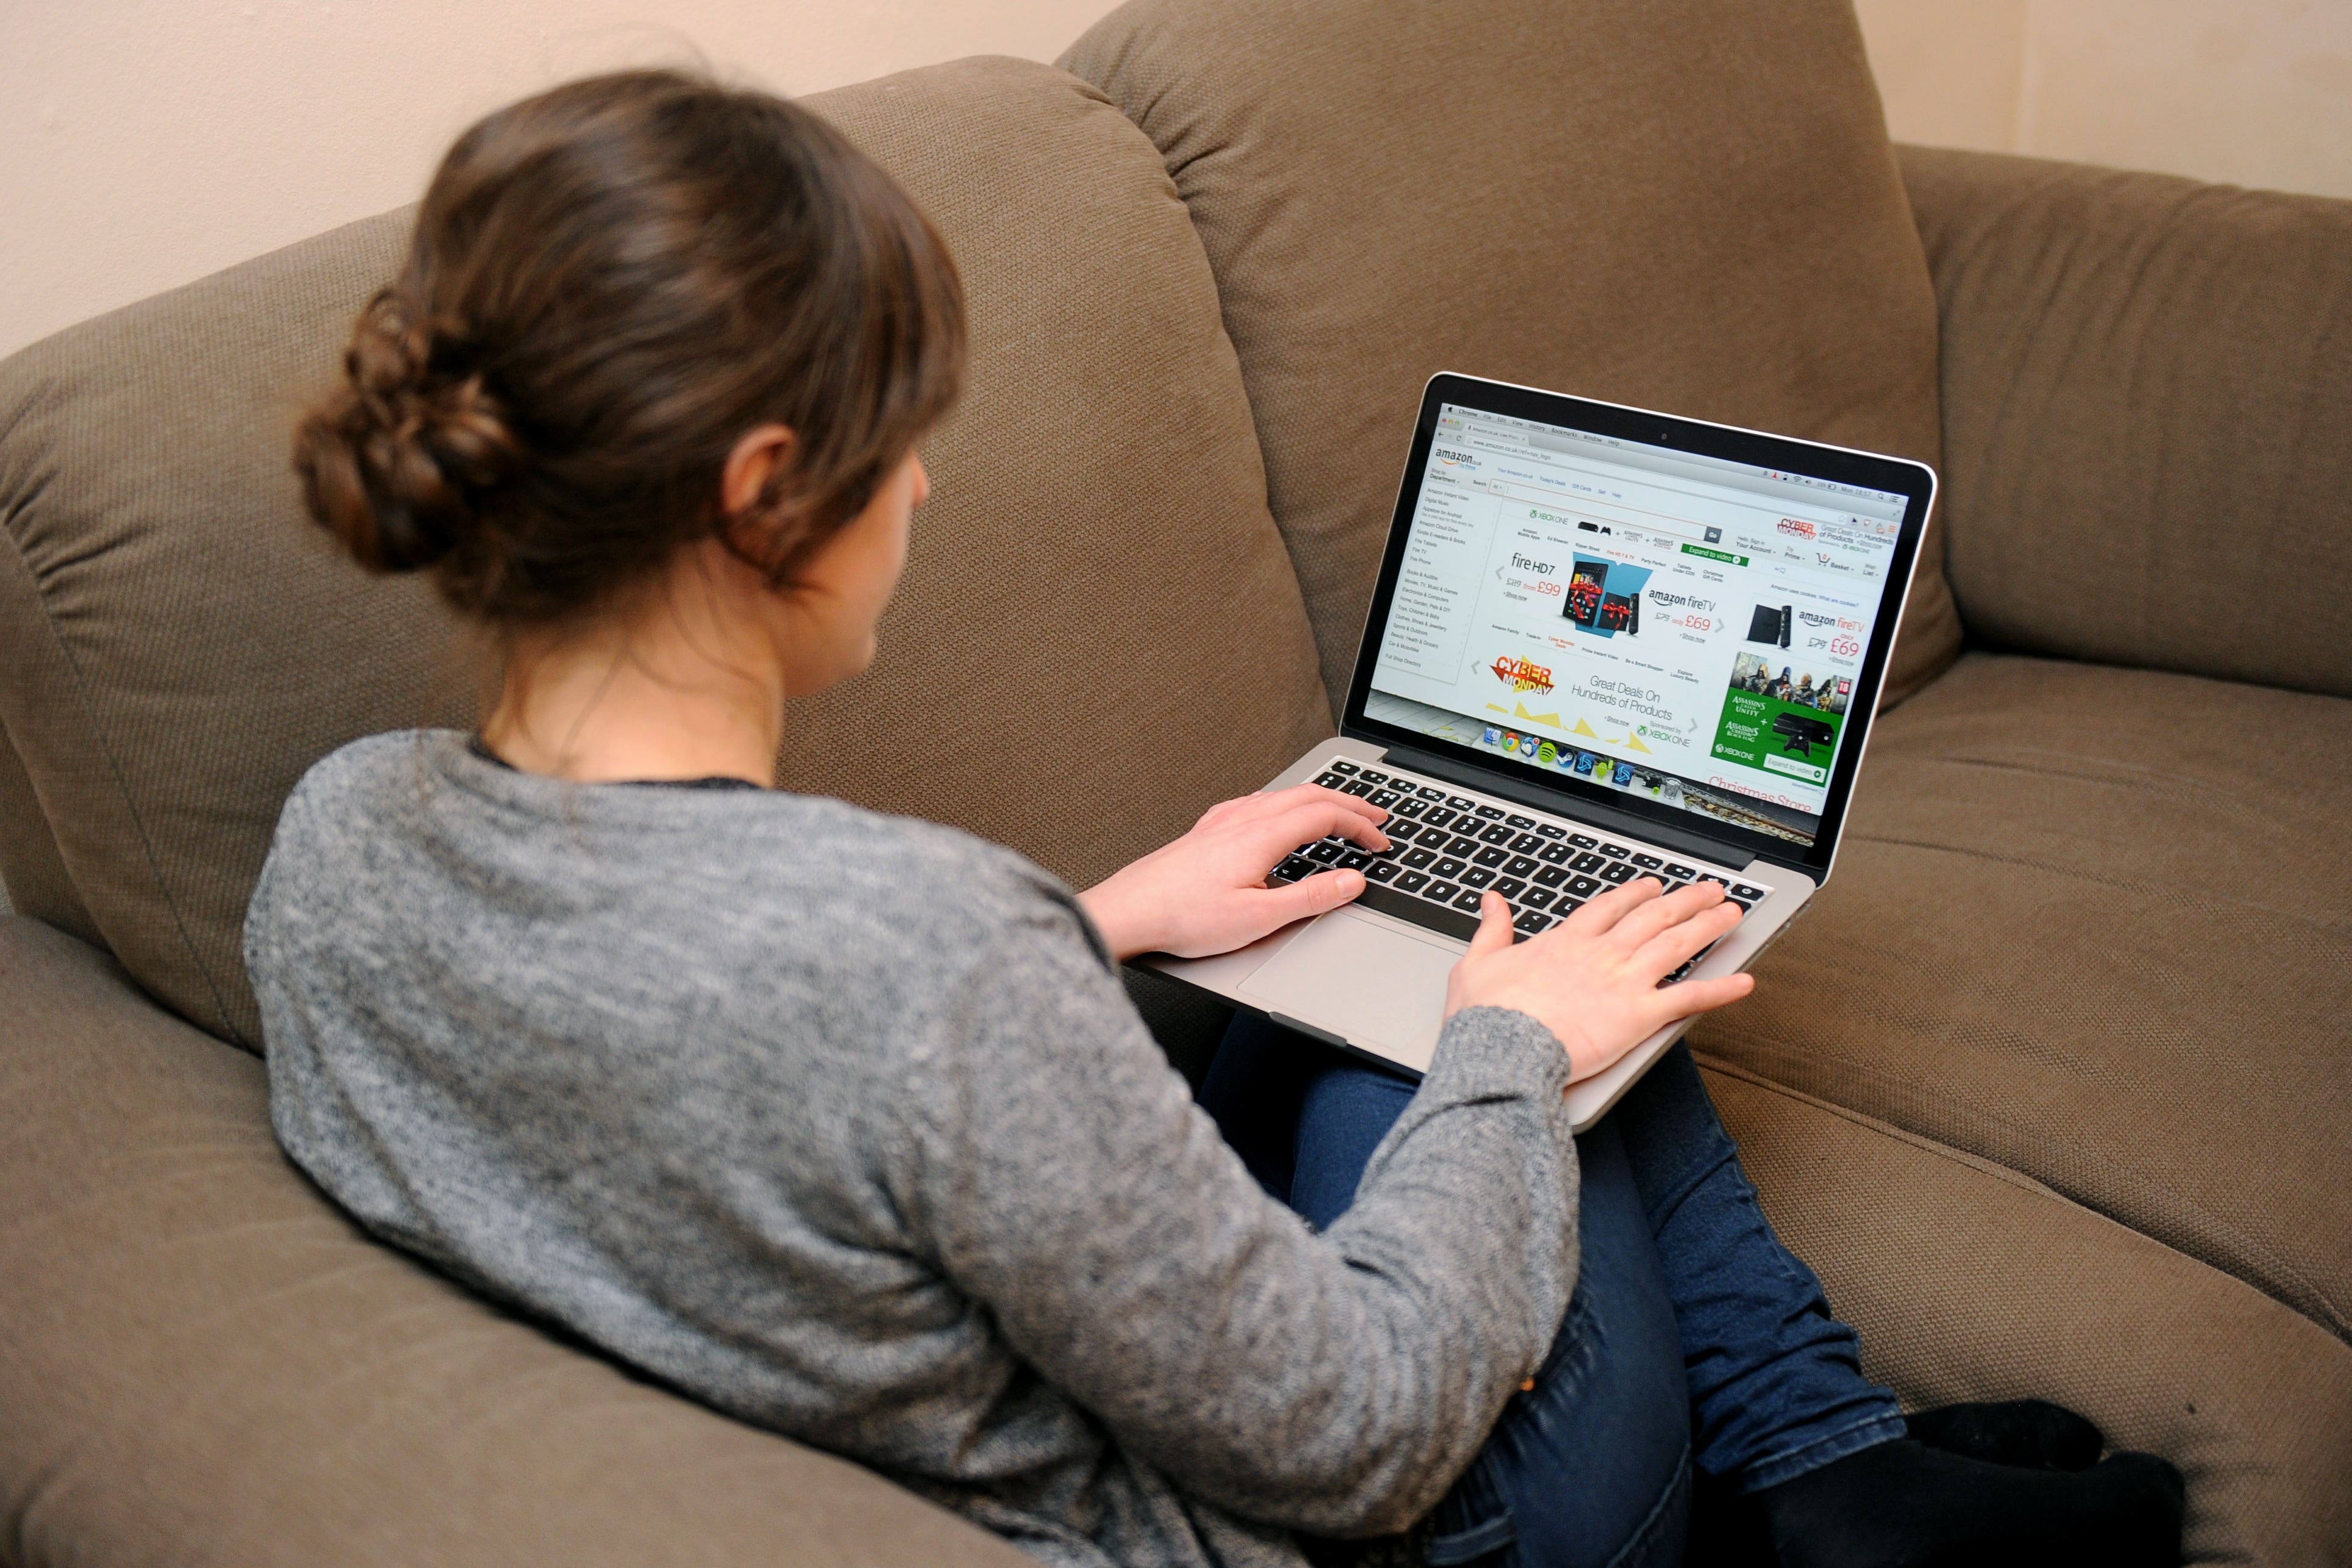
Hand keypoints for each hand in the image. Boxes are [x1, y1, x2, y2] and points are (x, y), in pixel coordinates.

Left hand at [1079, 784, 1390, 960]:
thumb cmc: (1183, 917)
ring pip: (1283, 795)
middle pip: (1309, 795)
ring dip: (1319, 801)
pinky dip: (1288, 805)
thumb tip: (1350, 881)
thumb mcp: (1258, 918)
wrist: (1129, 912)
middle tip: (1377, 815)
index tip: (1380, 841)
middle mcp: (1242, 818)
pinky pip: (1258, 802)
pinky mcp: (1208, 829)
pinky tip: (1281, 817)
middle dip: (1350, 803)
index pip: (1326, 815)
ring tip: (1339, 813)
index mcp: (1261, 835)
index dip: (1361, 826)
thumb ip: (1310, 897)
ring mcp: (1222, 820)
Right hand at [1444, 878, 1755, 1081]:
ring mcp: (1624, 981)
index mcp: (1566, 942)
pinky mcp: (1640, 1015)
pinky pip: (1689, 998)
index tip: (1653, 886)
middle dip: (1686, 901)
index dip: (1635, 894)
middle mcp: (1602, 954)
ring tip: (1732, 914)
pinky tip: (1745, 982)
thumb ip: (1492, 929)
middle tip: (1710, 890)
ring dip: (1708, 927)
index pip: (1609, 907)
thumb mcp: (1477, 962)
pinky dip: (1720, 990)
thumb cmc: (1487, 1013)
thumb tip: (1492, 901)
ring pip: (1676, 945)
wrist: (1502, 1047)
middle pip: (1654, 918)